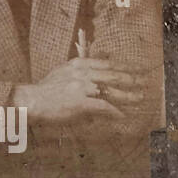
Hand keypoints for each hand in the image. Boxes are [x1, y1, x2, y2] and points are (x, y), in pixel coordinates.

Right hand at [12, 58, 146, 125]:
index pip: (110, 63)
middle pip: (115, 76)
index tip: (140, 68)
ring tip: (140, 98)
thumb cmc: (47, 88)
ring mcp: (83, 88)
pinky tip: (122, 115)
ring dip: (129, 96)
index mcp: (80, 64)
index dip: (127, 66)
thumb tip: (103, 62)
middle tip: (147, 82)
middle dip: (133, 79)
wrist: (30, 100)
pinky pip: (104, 107)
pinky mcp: (81, 103)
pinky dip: (115, 111)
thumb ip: (85, 67)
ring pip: (113, 91)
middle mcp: (84, 73)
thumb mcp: (66, 70)